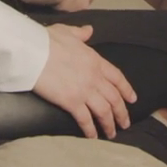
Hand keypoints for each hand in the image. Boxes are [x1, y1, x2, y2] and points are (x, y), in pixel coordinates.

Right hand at [30, 24, 135, 138]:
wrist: (33, 51)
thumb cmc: (47, 40)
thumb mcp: (67, 31)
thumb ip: (80, 33)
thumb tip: (88, 31)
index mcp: (95, 60)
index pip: (117, 77)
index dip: (127, 90)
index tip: (132, 99)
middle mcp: (94, 77)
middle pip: (114, 98)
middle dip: (121, 113)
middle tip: (125, 123)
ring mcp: (84, 90)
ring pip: (104, 111)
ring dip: (109, 124)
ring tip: (111, 134)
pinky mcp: (71, 102)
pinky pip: (85, 119)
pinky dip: (90, 129)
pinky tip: (92, 136)